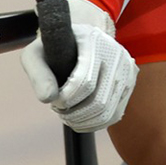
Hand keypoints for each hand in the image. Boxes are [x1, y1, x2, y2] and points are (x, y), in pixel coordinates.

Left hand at [19, 0, 137, 132]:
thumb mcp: (36, 54)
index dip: (66, 99)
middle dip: (75, 113)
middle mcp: (116, 54)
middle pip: (98, 102)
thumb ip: (38, 74)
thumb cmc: (54, 48)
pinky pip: (114, 115)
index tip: (54, 101)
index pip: (85, 82)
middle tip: (60, 110)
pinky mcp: (129, 84)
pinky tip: (80, 120)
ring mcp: (126, 70)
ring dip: (84, 121)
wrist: (77, 42)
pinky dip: (95, 123)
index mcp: (93, 41)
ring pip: (107, 112)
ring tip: (68, 115)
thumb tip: (48, 98)